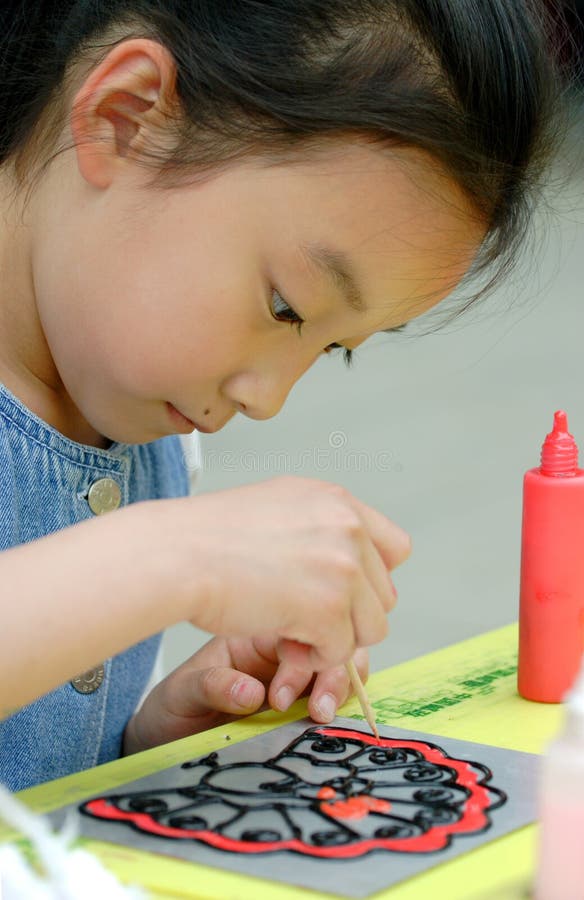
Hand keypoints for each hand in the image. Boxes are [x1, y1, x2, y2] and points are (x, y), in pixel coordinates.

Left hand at [122, 635, 368, 754]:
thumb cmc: (173, 709)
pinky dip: (344, 708)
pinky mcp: (307, 706)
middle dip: (333, 673)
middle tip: (317, 711)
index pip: (296, 627)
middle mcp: (282, 653)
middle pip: (331, 643)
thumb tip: (251, 693)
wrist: (165, 742)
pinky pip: (339, 699)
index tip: (278, 699)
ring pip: (344, 667)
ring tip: (320, 718)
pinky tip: (328, 726)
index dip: (299, 658)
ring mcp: (299, 678)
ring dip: (342, 689)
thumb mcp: (180, 694)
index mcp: (255, 635)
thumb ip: (212, 686)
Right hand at [179, 477, 409, 670]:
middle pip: (384, 595)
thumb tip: (349, 560)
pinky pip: (341, 651)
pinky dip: (313, 657)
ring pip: (371, 627)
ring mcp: (343, 568)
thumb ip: (320, 526)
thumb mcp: (278, 506)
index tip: (337, 591)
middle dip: (348, 615)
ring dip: (334, 638)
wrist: (176, 554)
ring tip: (291, 634)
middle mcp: (348, 529)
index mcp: (338, 502)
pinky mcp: (328, 609)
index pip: (395, 548)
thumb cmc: (209, 536)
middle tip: (303, 620)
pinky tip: (282, 642)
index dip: (370, 578)